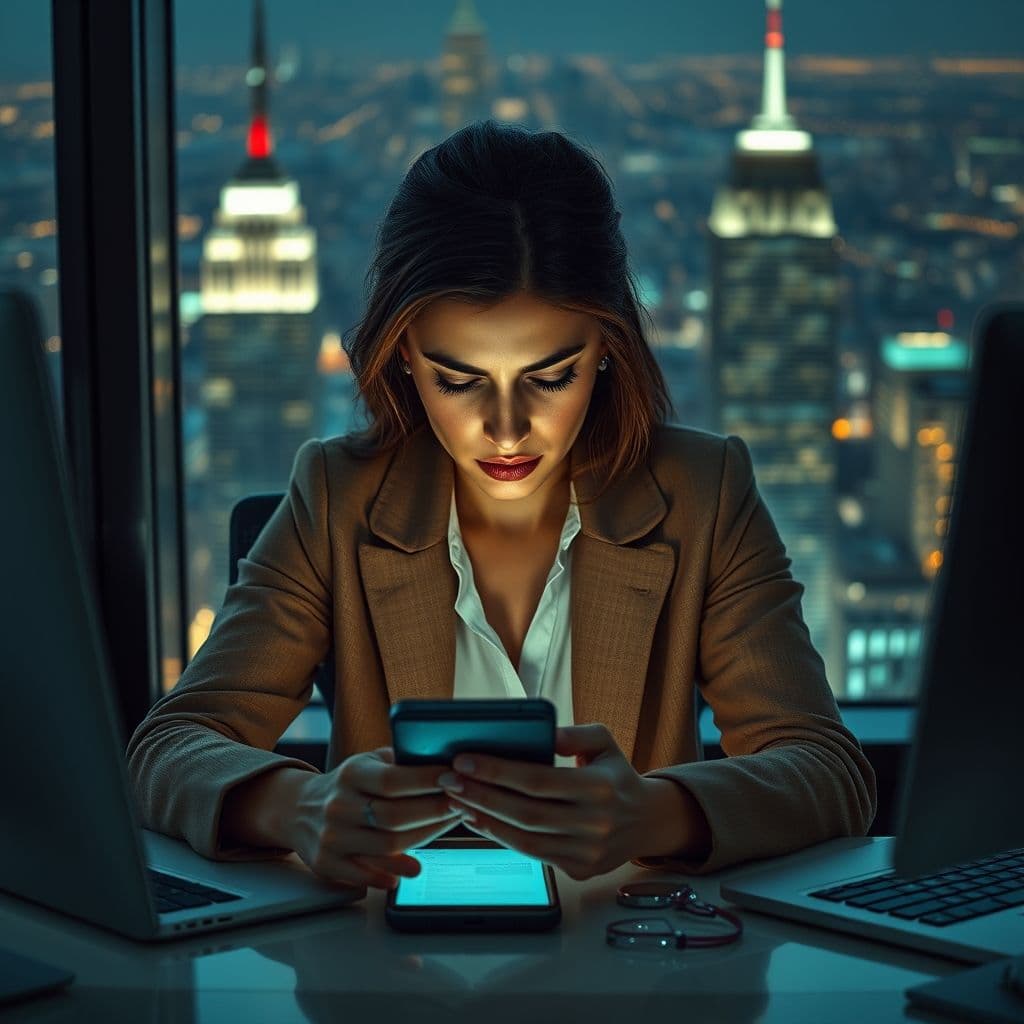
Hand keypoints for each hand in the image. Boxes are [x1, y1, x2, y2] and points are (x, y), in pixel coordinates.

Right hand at [290, 747, 466, 890]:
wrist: (298, 809)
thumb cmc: (349, 785)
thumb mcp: (367, 763)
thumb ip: (399, 762)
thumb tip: (445, 762)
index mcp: (351, 775)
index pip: (392, 779)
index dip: (427, 781)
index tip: (455, 779)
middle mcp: (338, 805)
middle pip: (394, 816)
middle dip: (434, 812)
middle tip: (462, 805)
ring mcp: (331, 837)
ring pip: (387, 846)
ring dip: (424, 840)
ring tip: (447, 830)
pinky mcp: (327, 864)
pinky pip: (366, 874)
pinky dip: (392, 873)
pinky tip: (412, 867)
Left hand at [438, 723, 665, 880]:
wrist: (646, 822)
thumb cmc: (615, 775)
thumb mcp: (604, 743)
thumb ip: (575, 735)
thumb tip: (543, 733)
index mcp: (601, 787)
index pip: (539, 780)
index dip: (498, 771)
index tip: (464, 760)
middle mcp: (596, 823)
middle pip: (526, 812)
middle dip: (481, 795)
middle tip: (449, 779)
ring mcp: (588, 852)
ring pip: (525, 840)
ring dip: (485, 820)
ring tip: (457, 799)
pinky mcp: (580, 870)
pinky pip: (533, 855)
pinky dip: (502, 838)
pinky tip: (479, 820)